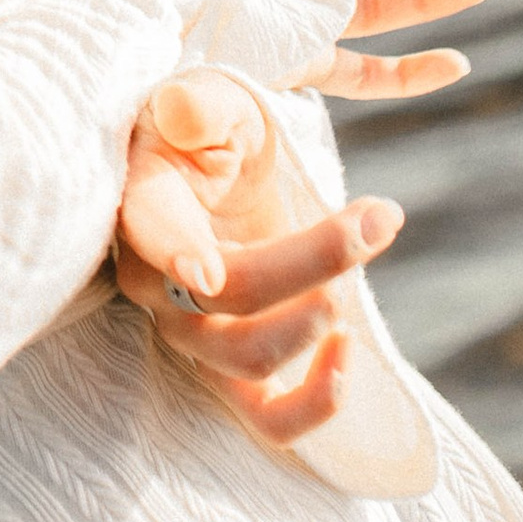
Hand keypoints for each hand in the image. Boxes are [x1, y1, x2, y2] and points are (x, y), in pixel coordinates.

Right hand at [114, 67, 404, 449]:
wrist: (221, 183)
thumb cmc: (216, 135)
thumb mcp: (217, 102)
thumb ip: (204, 105)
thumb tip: (185, 110)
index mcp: (145, 205)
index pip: (150, 230)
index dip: (175, 254)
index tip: (207, 274)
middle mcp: (156, 280)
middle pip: (226, 294)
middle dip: (312, 260)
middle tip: (376, 219)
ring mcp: (191, 334)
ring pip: (244, 359)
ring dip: (311, 327)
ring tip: (352, 285)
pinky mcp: (232, 373)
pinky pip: (267, 419)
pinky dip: (315, 402)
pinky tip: (348, 350)